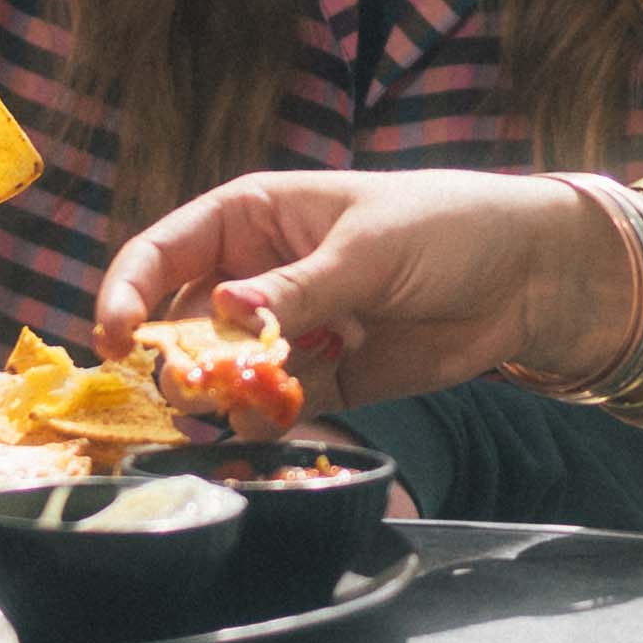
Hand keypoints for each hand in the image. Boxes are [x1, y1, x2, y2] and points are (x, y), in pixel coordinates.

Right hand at [93, 168, 633, 408]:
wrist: (529, 277)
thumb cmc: (446, 228)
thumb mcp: (367, 249)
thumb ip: (296, 289)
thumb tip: (225, 315)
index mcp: (255, 217)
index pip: (166, 253)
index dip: (128, 292)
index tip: (113, 338)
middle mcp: (260, 274)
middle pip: (184, 322)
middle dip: (174, 359)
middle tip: (180, 392)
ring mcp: (290, 329)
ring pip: (224, 372)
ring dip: (216, 397)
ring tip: (230, 411)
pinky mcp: (326, 378)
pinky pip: (274, 406)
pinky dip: (263, 422)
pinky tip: (270, 426)